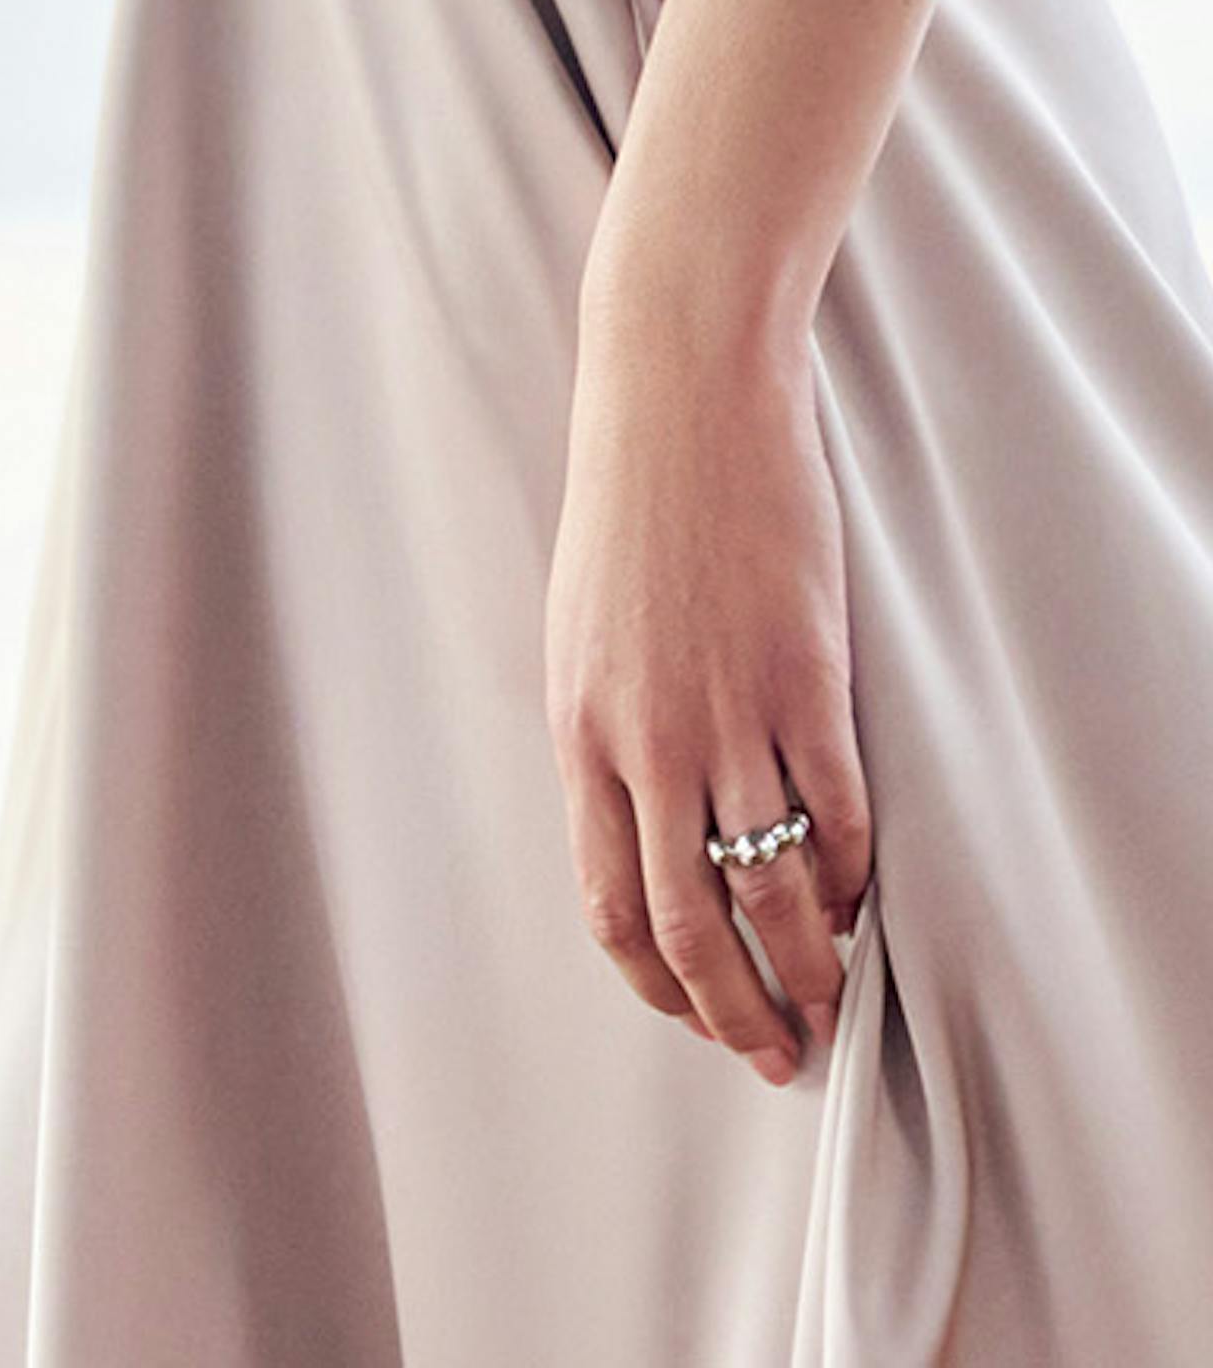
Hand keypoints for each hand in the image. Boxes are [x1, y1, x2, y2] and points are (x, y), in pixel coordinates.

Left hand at [545, 287, 872, 1084]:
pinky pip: (839, 813)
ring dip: (811, 967)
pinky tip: (862, 898)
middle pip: (691, 925)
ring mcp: (729, 711)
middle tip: (779, 1052)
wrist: (678, 392)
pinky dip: (855, 876)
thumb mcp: (583, 629)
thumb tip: (646, 824)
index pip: (611, 902)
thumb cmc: (629, 503)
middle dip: (738, 1010)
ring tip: (834, 1001)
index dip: (659, 981)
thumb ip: (610, 730)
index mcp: (581, 728)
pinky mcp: (805, 677)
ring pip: (774, 889)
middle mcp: (647, 738)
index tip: (697, 1012)